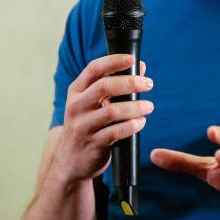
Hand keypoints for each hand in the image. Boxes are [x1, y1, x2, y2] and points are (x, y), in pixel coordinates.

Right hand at [53, 54, 153, 184]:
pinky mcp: (92, 143)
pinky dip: (132, 125)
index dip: (113, 61)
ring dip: (135, 107)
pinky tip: (141, 122)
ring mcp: (82, 125)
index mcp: (76, 91)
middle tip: (149, 84)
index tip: (132, 59)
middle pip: (104, 87)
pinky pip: (116, 132)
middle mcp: (76, 106)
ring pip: (112, 111)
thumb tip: (140, 66)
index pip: (93, 69)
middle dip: (130, 82)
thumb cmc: (88, 125)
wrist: (71, 160)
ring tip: (149, 106)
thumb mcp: (94, 103)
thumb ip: (115, 85)